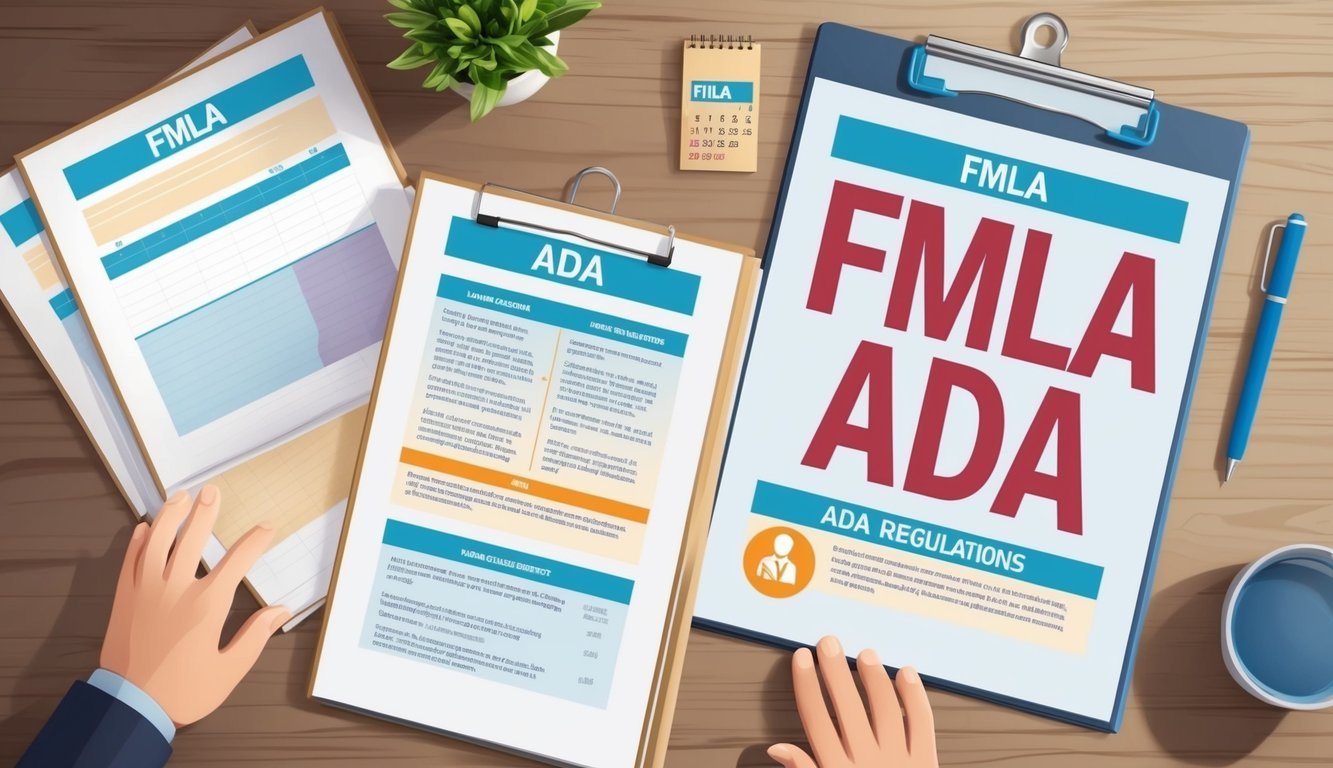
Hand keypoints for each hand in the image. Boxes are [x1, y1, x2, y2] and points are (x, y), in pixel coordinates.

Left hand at [100, 485, 290, 726]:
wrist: (131, 706)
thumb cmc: (183, 692)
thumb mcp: (229, 669)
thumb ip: (255, 636)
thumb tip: (279, 611)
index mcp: (207, 605)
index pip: (238, 561)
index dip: (255, 541)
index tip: (266, 527)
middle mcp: (176, 590)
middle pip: (193, 539)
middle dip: (206, 512)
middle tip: (212, 491)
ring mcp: (146, 592)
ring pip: (158, 542)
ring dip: (170, 516)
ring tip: (180, 497)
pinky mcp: (124, 600)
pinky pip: (130, 561)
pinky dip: (137, 541)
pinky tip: (145, 528)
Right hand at [769, 636, 937, 767]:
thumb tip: (777, 749)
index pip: (816, 719)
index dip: (806, 685)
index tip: (802, 659)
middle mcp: (866, 762)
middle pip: (846, 706)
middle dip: (835, 670)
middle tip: (829, 642)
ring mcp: (897, 761)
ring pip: (883, 708)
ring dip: (873, 677)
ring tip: (864, 654)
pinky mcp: (926, 763)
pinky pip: (921, 723)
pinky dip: (914, 696)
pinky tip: (905, 673)